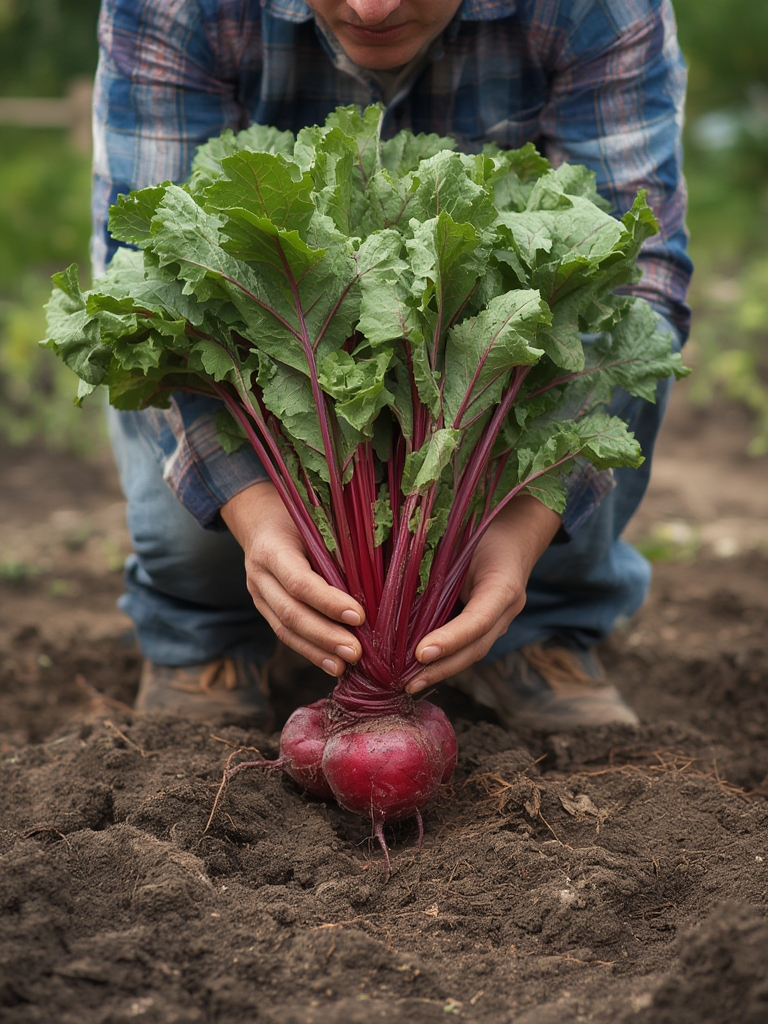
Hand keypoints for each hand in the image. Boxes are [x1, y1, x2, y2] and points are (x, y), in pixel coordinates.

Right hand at [221, 482, 364, 676]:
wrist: (261, 520)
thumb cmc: (300, 517)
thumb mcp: (317, 522)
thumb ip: (337, 547)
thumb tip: (376, 580)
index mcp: (272, 548)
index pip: (299, 582)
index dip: (328, 602)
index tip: (359, 616)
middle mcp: (259, 575)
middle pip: (291, 613)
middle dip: (326, 636)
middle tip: (357, 652)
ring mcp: (259, 596)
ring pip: (285, 631)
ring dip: (318, 651)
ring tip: (346, 666)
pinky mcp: (265, 610)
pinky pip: (286, 636)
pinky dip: (311, 652)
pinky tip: (333, 665)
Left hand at [405, 495, 560, 693]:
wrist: (512, 534)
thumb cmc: (482, 528)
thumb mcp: (462, 537)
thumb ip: (438, 557)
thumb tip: (391, 577)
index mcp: (503, 586)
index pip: (478, 620)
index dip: (451, 639)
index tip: (420, 653)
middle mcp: (505, 610)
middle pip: (476, 648)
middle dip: (441, 668)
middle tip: (407, 682)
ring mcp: (499, 621)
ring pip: (472, 654)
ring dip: (440, 671)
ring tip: (407, 684)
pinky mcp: (487, 626)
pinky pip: (466, 647)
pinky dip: (443, 661)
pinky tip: (417, 671)